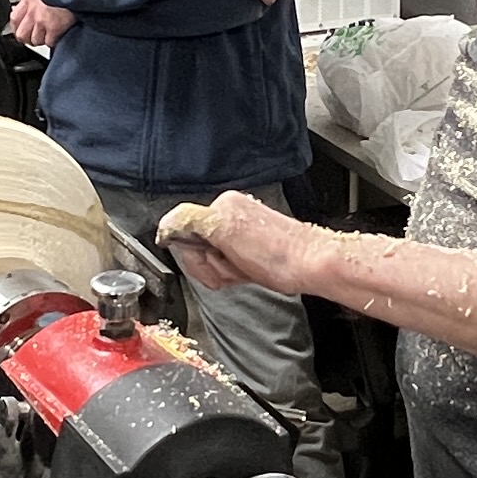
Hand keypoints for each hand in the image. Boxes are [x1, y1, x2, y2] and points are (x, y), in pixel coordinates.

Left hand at [9, 0, 75, 46]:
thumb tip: (21, 7)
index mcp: (29, 0)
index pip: (14, 19)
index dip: (16, 27)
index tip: (20, 29)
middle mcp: (33, 12)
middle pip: (21, 34)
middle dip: (27, 38)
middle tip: (34, 36)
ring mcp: (43, 21)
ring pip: (35, 40)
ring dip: (42, 39)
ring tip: (48, 35)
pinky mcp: (54, 29)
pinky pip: (49, 42)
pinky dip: (53, 41)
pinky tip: (57, 35)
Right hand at [159, 189, 305, 292]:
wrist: (311, 266)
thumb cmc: (279, 255)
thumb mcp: (224, 232)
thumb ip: (189, 222)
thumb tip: (165, 225)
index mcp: (222, 205)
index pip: (184, 233)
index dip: (197, 257)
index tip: (214, 262)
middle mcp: (231, 213)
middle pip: (197, 248)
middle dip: (212, 265)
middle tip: (235, 267)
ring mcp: (242, 230)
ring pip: (213, 258)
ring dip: (226, 270)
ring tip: (246, 269)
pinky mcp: (252, 246)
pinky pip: (229, 263)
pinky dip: (236, 272)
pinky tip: (251, 272)